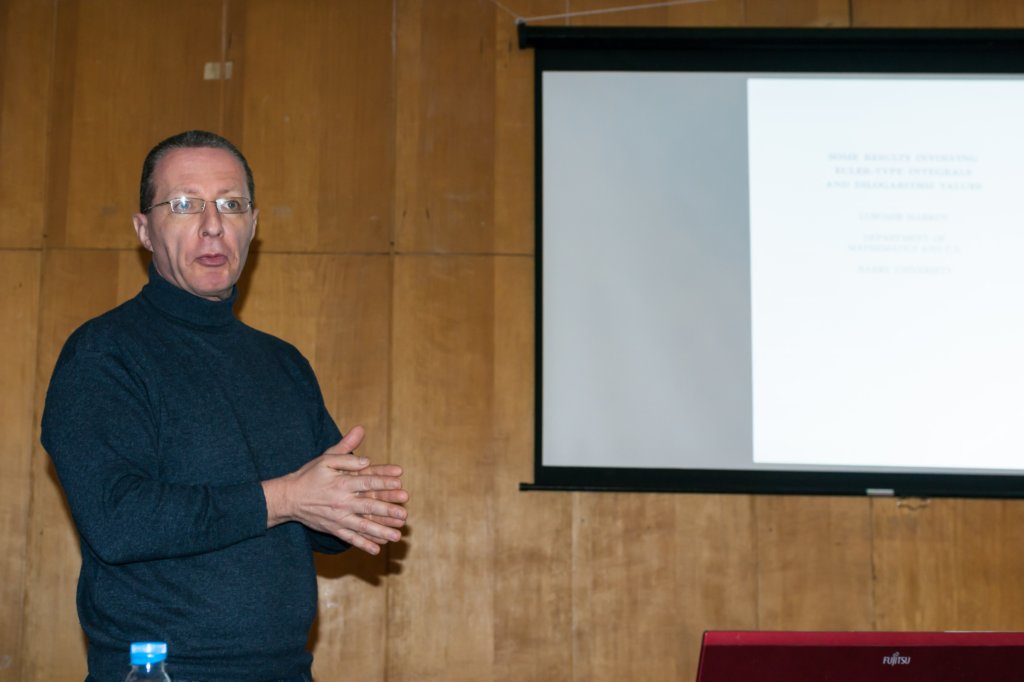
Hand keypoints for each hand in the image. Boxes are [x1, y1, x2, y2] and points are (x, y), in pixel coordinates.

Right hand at [262, 426, 408, 554]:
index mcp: (341, 483)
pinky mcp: (334, 529)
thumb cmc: (310, 475)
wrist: (289, 498)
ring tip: (397, 536)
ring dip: (380, 532)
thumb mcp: (325, 460)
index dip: (384, 483)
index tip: (400, 483)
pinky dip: (363, 545)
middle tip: (404, 514)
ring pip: (362, 527)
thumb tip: (366, 460)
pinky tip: (377, 549)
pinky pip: (350, 538)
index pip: (367, 482)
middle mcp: (341, 502)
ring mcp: (338, 518)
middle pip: (368, 507)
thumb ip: (346, 455)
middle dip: (387, 511)